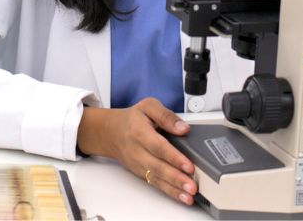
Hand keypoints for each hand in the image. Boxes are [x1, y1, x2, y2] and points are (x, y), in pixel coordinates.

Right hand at [77, 98, 196, 204]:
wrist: (111, 132)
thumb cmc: (132, 118)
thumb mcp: (149, 106)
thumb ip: (166, 116)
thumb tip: (183, 128)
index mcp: (140, 131)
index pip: (158, 146)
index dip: (174, 157)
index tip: (189, 166)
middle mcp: (137, 151)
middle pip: (157, 167)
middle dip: (176, 178)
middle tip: (192, 186)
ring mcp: (137, 164)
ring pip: (155, 178)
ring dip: (173, 189)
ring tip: (188, 195)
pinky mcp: (139, 172)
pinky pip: (153, 183)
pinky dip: (167, 191)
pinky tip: (180, 195)